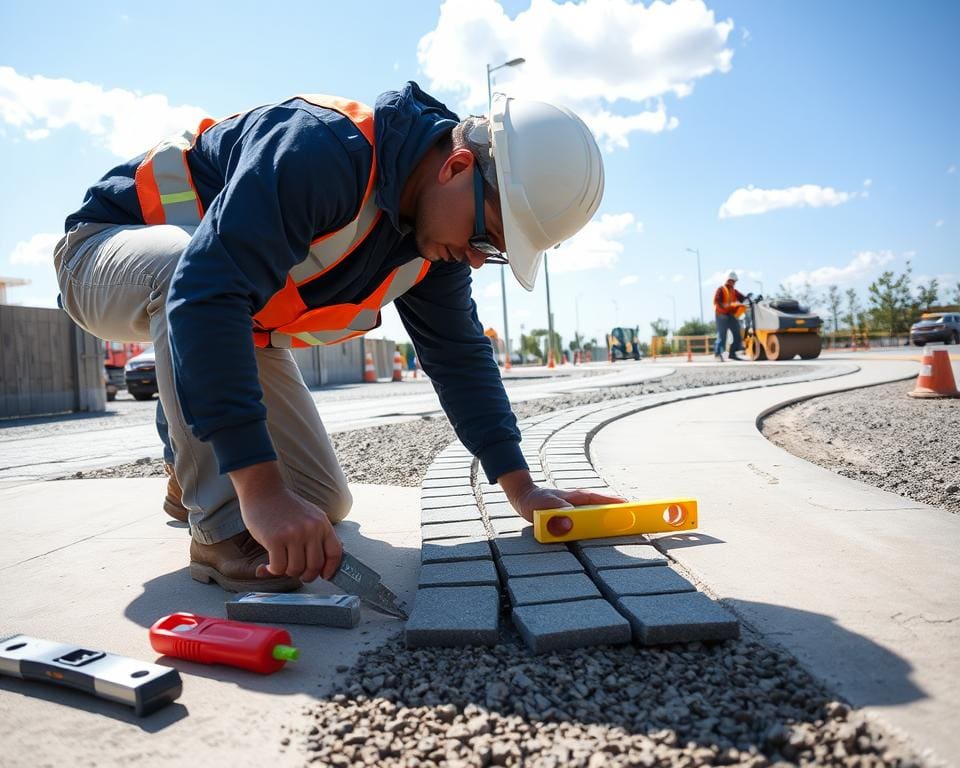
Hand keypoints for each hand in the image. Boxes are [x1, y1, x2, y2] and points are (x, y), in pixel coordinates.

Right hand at [229, 462, 342, 582]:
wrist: (262, 490)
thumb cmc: (285, 507)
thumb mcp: (310, 516)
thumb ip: (318, 535)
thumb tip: (325, 564)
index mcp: (322, 523)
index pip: (335, 553)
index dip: (331, 569)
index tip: (324, 575)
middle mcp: (310, 529)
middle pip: (315, 565)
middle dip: (306, 575)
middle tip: (297, 573)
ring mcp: (293, 534)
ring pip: (296, 569)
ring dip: (287, 572)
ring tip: (281, 564)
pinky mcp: (275, 539)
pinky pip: (279, 567)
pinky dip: (273, 570)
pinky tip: (267, 566)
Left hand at [497, 469, 625, 535]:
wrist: (523, 498)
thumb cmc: (535, 499)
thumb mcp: (544, 505)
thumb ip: (556, 514)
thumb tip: (568, 524)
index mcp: (578, 498)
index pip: (602, 500)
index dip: (617, 504)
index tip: (632, 508)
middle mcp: (581, 503)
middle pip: (605, 509)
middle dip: (619, 515)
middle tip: (635, 523)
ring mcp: (577, 510)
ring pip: (598, 517)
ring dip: (609, 523)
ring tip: (624, 532)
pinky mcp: (572, 518)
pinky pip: (588, 524)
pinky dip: (596, 528)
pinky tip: (602, 536)